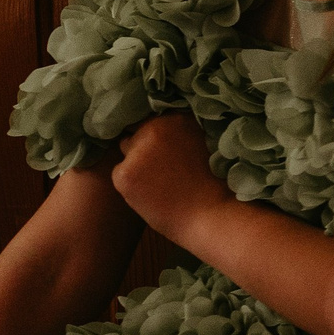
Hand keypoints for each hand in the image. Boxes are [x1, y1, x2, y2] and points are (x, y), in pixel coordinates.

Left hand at [110, 114, 229, 245]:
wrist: (211, 216)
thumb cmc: (213, 185)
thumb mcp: (204, 144)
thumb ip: (182, 133)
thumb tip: (165, 130)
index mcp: (177, 118)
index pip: (154, 119)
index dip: (158, 135)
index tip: (165, 149)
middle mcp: (155, 128)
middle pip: (137, 134)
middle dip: (144, 148)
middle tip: (162, 170)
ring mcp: (138, 150)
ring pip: (126, 154)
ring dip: (136, 165)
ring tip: (158, 184)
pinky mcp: (124, 173)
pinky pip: (119, 174)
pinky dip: (131, 185)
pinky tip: (152, 195)